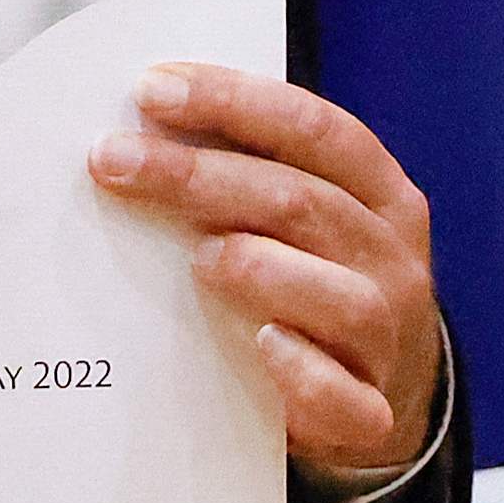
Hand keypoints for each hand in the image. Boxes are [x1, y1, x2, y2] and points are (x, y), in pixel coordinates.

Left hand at [88, 60, 440, 480]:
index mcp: (378, 194)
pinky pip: (346, 400)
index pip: (313, 129)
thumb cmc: (317, 283)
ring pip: (340, 297)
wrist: (378, 398)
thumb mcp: (304, 220)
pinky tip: (263, 346)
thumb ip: (248, 175)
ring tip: (200, 258)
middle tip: (114, 160)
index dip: (234, 100)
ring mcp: (386, 339)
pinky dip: (304, 373)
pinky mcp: (368, 414)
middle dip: (200, 175)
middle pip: (302, 202)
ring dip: (263, 269)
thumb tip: (137, 130)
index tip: (150, 88)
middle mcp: (390, 259)